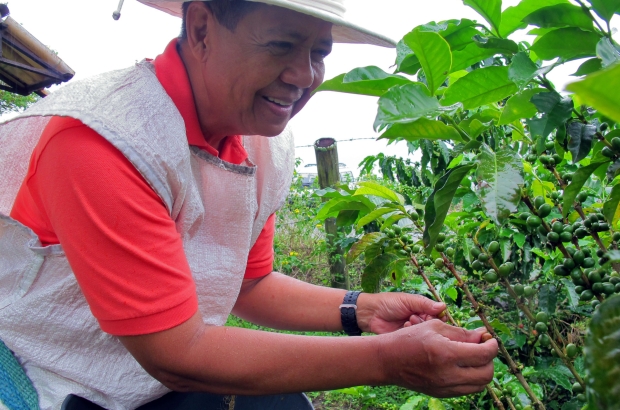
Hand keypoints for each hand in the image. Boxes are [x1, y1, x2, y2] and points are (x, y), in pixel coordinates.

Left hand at [356, 292, 446, 333]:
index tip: (433, 316)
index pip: (438, 314)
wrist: (371, 314)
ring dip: (418, 326)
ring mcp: (414, 330)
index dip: (438, 316)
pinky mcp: (407, 339)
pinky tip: (404, 327)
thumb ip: (425, 304)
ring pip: (425, 333)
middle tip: (415, 317)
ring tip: (408, 320)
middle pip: (433, 325)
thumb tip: (443, 306)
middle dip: (426, 322)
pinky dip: (412, 333)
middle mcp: (420, 320)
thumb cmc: (389, 303)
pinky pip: (416, 339)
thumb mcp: (408, 301)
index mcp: (422, 309)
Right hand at [378, 320, 497, 397]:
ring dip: (482, 371)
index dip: (492, 346)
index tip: (490, 339)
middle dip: (489, 360)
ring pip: (479, 385)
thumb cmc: (408, 338)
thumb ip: (461, 333)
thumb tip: (482, 335)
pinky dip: (470, 379)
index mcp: (447, 354)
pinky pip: (466, 390)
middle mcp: (448, 374)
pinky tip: (462, 367)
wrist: (387, 360)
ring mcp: (445, 387)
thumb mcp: (434, 327)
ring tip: (473, 357)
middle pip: (486, 374)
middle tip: (482, 348)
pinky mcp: (441, 393)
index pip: (484, 354)